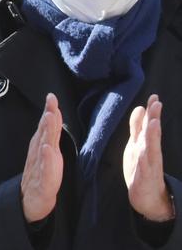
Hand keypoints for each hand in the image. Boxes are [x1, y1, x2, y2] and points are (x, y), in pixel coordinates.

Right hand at [21, 93, 63, 223]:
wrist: (31, 201)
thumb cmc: (41, 176)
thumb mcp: (48, 153)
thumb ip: (50, 135)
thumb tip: (53, 115)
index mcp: (42, 146)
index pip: (46, 126)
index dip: (49, 111)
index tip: (51, 96)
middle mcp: (39, 153)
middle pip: (45, 132)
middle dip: (48, 116)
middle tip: (50, 101)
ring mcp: (40, 166)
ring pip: (44, 146)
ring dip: (46, 131)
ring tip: (49, 117)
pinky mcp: (43, 181)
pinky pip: (45, 169)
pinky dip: (45, 158)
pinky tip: (46, 148)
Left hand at [125, 94, 174, 222]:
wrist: (147, 198)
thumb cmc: (142, 168)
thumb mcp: (137, 144)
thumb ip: (138, 128)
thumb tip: (141, 108)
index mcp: (146, 144)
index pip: (149, 125)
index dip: (152, 112)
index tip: (154, 96)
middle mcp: (149, 153)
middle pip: (152, 134)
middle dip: (154, 119)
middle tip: (157, 103)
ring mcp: (148, 166)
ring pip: (150, 148)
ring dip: (152, 136)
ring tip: (153, 122)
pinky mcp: (144, 178)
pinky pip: (144, 168)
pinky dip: (145, 159)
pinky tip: (145, 152)